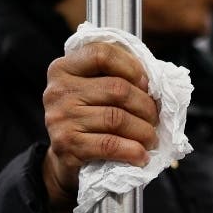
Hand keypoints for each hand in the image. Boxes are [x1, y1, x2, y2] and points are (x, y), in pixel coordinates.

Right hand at [41, 43, 159, 212]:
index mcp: (63, 68)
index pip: (102, 54)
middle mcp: (58, 91)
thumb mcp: (92, 89)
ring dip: (143, 131)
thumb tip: (154, 79)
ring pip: (117, 118)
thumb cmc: (87, 118)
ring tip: (151, 138)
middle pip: (116, 88)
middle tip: (155, 118)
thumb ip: (114, 76)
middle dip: (145, 105)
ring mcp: (60, 119)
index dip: (132, 67)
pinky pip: (109, 145)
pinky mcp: (66, 146)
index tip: (146, 84)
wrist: (64, 158)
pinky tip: (141, 156)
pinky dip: (132, 151)